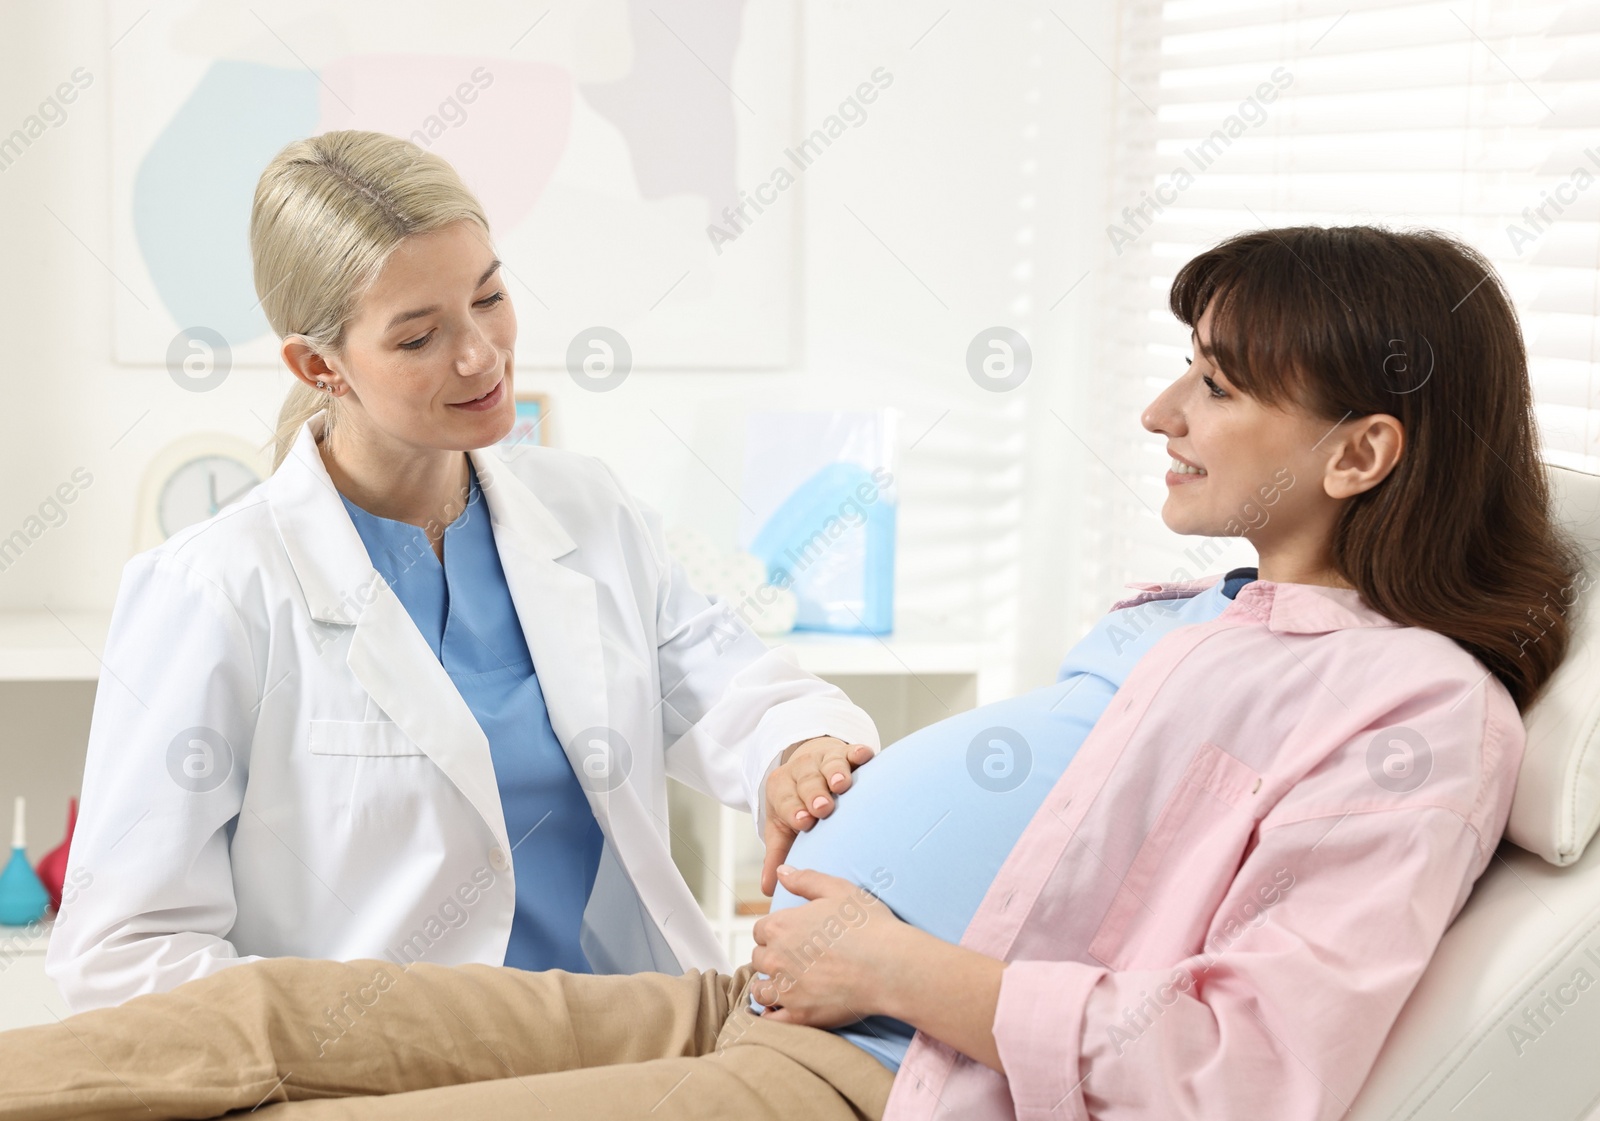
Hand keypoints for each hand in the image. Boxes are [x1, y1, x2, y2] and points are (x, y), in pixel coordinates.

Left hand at [749, 865, 908, 1027]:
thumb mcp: (838, 890)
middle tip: (794, 961)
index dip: (775, 933)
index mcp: (781, 926)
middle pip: (759, 959)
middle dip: (772, 958)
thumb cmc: (868, 926)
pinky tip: (784, 1010)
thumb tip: (781, 872)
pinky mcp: (798, 1016)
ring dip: (770, 986)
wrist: (890, 966)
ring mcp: (785, 989)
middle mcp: (776, 958)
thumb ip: (805, 880)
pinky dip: (773, 1015)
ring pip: (760, 990)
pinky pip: (770, 1020)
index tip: (790, 938)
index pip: (760, 931)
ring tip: (789, 985)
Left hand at [761, 736, 874, 894]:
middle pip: (808, 783)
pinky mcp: (845, 752)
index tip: (803, 822)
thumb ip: (778, 856)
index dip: (794, 810)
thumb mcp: (783, 828)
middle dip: (814, 794)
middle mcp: (802, 773)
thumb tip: (767, 889)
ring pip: (829, 765)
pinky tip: (865, 756)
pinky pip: (851, 751)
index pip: (787, 801)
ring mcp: (824, 761)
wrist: (806, 767)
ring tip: (841, 784)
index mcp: (782, 790)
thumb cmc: (798, 804)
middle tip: (822, 807)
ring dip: (835, 773)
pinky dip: (858, 753)